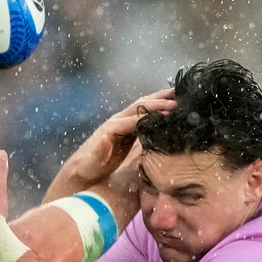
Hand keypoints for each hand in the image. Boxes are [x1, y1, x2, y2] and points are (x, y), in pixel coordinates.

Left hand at [44, 89, 174, 200]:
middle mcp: (117, 121)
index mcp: (112, 128)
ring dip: (157, 99)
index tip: (170, 112)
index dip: (152, 113)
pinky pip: (142, 114)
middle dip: (158, 102)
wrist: (82, 167)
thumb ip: (99, 151)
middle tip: (178, 100)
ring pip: (141, 106)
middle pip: (140, 106)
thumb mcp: (93, 162)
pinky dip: (154, 107)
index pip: (135, 117)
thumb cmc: (89, 167)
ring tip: (176, 93)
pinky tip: (165, 106)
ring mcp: (121, 122)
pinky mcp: (126, 128)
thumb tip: (107, 138)